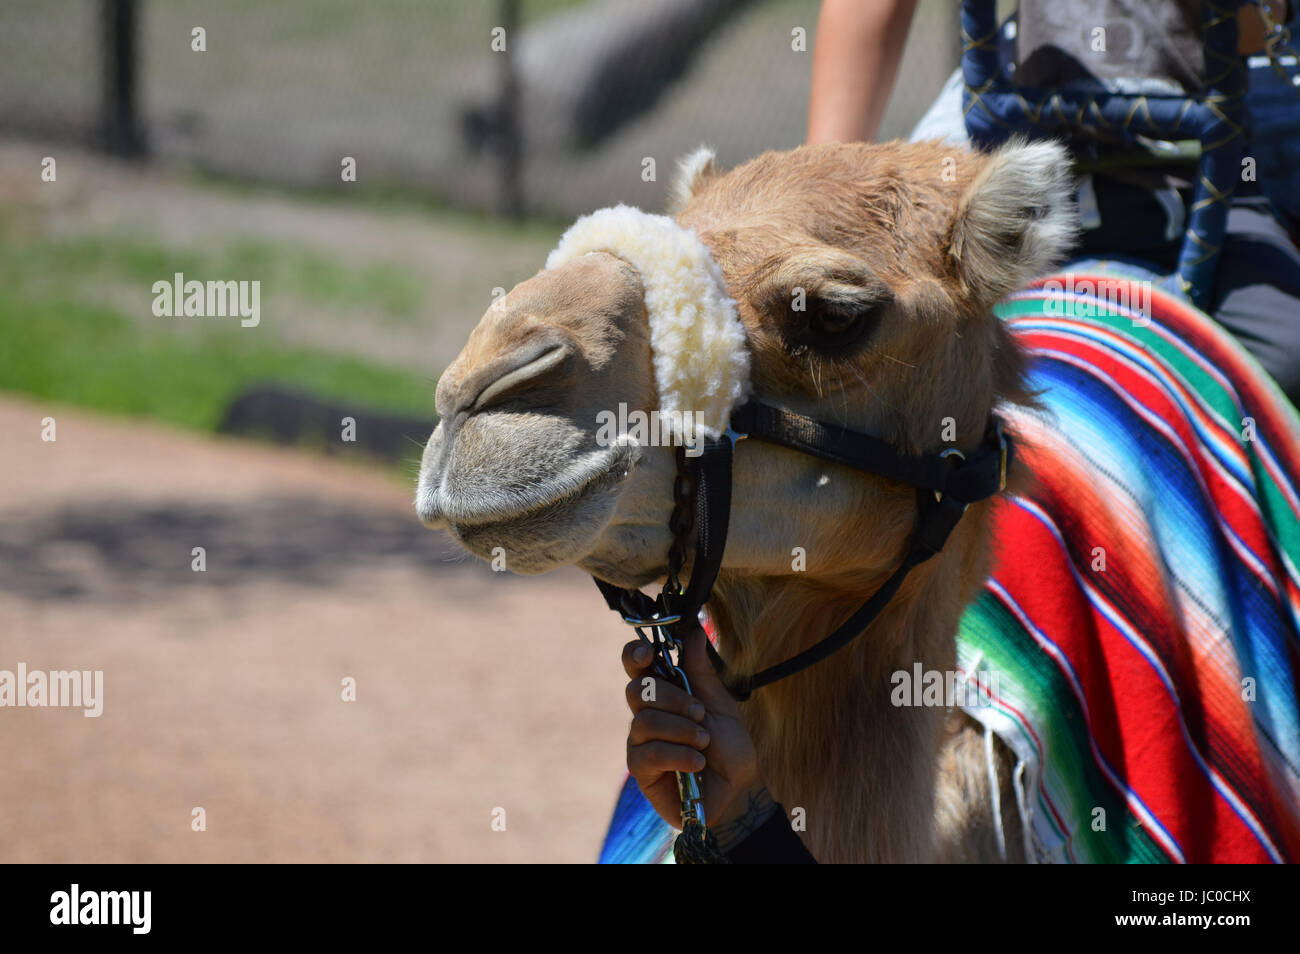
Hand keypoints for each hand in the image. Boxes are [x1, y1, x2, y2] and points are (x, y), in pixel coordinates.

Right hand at [621, 622, 765, 833]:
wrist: (738, 791)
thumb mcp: (720, 705)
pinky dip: (678, 754)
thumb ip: (702, 672)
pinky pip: (648, 753)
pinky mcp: (641, 770)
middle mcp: (647, 714)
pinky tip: (697, 763)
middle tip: (701, 714)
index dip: (635, 655)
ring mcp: (641, 742)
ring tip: (704, 743)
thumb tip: (694, 632)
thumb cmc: (729, 748)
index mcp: (665, 693)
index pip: (636, 666)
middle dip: (672, 699)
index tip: (650, 654)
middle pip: (637, 690)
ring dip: (681, 730)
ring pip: (644, 721)